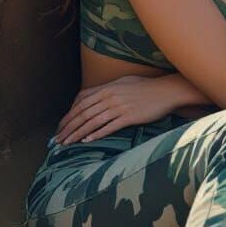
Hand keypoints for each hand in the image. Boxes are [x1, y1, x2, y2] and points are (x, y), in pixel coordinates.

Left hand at [55, 74, 183, 144]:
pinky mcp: (129, 116)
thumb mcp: (123, 83)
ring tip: (68, 143)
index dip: (69, 116)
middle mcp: (110, 96)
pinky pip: (109, 126)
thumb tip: (92, 97)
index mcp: (107, 88)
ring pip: (92, 121)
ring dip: (78, 133)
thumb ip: (107, 90)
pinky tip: (87, 141)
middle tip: (58, 139)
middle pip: (83, 113)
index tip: (61, 127)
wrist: (167, 91)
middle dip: (68, 127)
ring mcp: (119, 106)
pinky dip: (96, 134)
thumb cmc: (146, 87)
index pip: (81, 103)